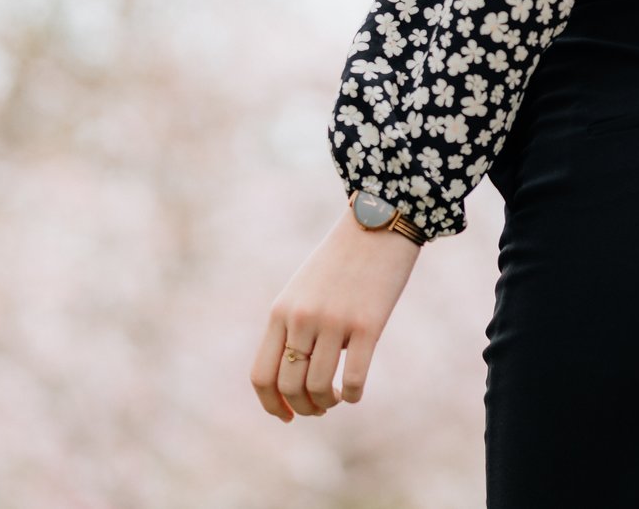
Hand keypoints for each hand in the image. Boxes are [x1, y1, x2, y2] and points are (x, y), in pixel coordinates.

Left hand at [250, 210, 424, 419]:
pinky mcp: (368, 325)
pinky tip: (354, 391)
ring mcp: (334, 322)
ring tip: (335, 398)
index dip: (272, 405)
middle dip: (302, 408)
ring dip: (326, 403)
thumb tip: (293, 380)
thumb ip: (291, 327)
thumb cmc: (340, 261)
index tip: (287, 415)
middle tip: (318, 408)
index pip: (262, 376)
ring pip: (319, 387)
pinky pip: (352, 380)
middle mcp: (302, 318)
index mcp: (280, 312)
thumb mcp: (302, 290)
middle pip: (289, 387)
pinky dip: (351, 395)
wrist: (377, 223)